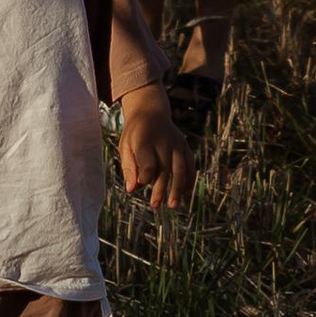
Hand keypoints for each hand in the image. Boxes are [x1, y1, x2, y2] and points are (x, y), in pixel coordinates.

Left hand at [118, 86, 193, 209]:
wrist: (150, 110)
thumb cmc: (134, 134)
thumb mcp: (125, 146)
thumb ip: (128, 167)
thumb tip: (131, 190)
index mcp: (145, 141)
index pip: (148, 164)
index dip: (145, 177)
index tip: (141, 184)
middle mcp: (163, 142)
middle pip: (164, 170)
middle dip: (160, 190)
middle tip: (155, 205)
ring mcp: (176, 143)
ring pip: (180, 169)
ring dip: (178, 189)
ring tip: (173, 205)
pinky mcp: (184, 146)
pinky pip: (190, 165)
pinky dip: (189, 180)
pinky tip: (185, 193)